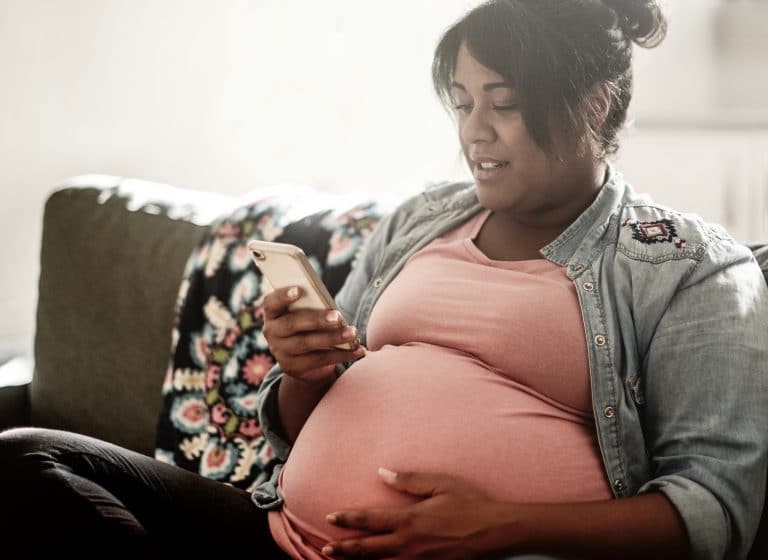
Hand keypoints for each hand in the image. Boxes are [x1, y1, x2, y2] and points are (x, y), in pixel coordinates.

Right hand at [262, 286, 364, 381]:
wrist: (302, 359)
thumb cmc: (307, 325)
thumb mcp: (304, 313)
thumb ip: (311, 307)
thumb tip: (333, 310)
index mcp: (272, 313)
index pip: (271, 303)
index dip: (283, 296)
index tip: (300, 290)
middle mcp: (272, 332)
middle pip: (292, 324)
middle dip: (317, 319)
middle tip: (338, 317)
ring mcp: (280, 351)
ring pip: (307, 343)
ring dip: (332, 338)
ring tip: (352, 333)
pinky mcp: (293, 367)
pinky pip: (319, 360)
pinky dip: (342, 355)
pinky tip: (358, 350)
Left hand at [323, 469, 513, 558]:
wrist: (495, 531)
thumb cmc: (469, 503)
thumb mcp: (439, 484)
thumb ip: (409, 480)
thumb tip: (382, 473)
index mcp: (410, 519)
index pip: (370, 519)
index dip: (348, 518)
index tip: (330, 517)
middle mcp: (409, 543)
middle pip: (368, 549)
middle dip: (344, 548)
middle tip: (325, 547)